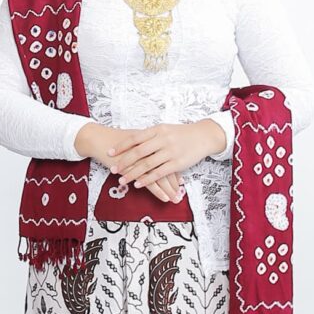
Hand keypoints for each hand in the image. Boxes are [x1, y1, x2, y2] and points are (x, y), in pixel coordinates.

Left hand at [109, 120, 226, 192]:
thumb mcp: (165, 129)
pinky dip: (147, 179)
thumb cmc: (182, 133)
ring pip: (147, 165)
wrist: (203, 136)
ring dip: (133, 174)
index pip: (135, 138)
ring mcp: (170, 152)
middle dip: (124, 162)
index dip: (121, 146)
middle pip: (138, 152)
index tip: (109, 152)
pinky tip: (139, 184)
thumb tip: (132, 141)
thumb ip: (150, 136)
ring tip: (122, 180)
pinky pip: (159, 173)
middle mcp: (162, 140)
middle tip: (113, 169)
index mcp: (157, 130)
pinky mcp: (177, 163)